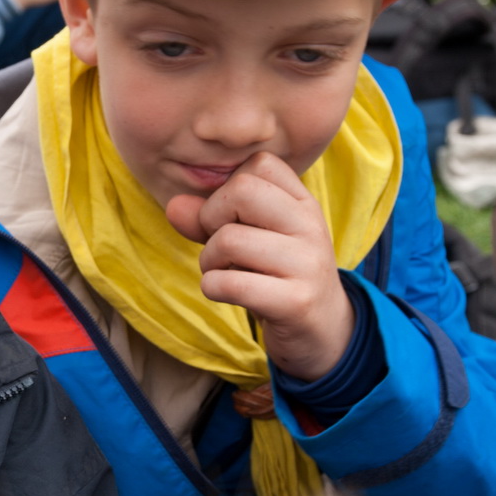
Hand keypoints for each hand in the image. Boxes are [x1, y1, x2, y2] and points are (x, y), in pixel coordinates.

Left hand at [164, 152, 353, 380]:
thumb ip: (209, 218)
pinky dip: (212, 287)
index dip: (227, 189)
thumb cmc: (276, 276)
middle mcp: (310, 225)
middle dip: (211, 219)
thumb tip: (173, 206)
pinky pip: (229, 283)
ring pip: (228, 239)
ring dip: (208, 261)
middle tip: (220, 247)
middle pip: (240, 190)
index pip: (258, 163)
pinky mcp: (295, 301)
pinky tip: (227, 293)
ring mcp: (307, 263)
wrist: (322, 331)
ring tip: (225, 273)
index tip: (231, 219)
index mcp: (302, 202)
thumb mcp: (248, 240)